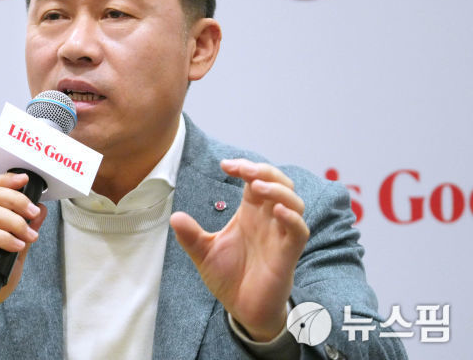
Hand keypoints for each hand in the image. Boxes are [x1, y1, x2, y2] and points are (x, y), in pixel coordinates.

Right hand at [0, 172, 47, 335]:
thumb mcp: (15, 253)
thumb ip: (25, 232)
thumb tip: (41, 211)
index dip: (6, 180)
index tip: (26, 180)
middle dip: (16, 199)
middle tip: (34, 213)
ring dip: (14, 221)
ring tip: (29, 236)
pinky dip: (4, 237)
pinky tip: (17, 246)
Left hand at [170, 159, 308, 340]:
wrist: (242, 309)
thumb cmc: (229, 277)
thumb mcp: (204, 253)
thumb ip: (190, 235)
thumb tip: (174, 216)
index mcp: (250, 213)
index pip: (254, 179)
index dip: (244, 167)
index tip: (225, 165)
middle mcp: (268, 219)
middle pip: (279, 183)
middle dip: (264, 171)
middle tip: (243, 170)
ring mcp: (280, 234)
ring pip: (294, 201)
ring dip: (278, 190)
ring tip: (257, 186)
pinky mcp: (288, 254)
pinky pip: (299, 231)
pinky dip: (292, 218)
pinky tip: (277, 211)